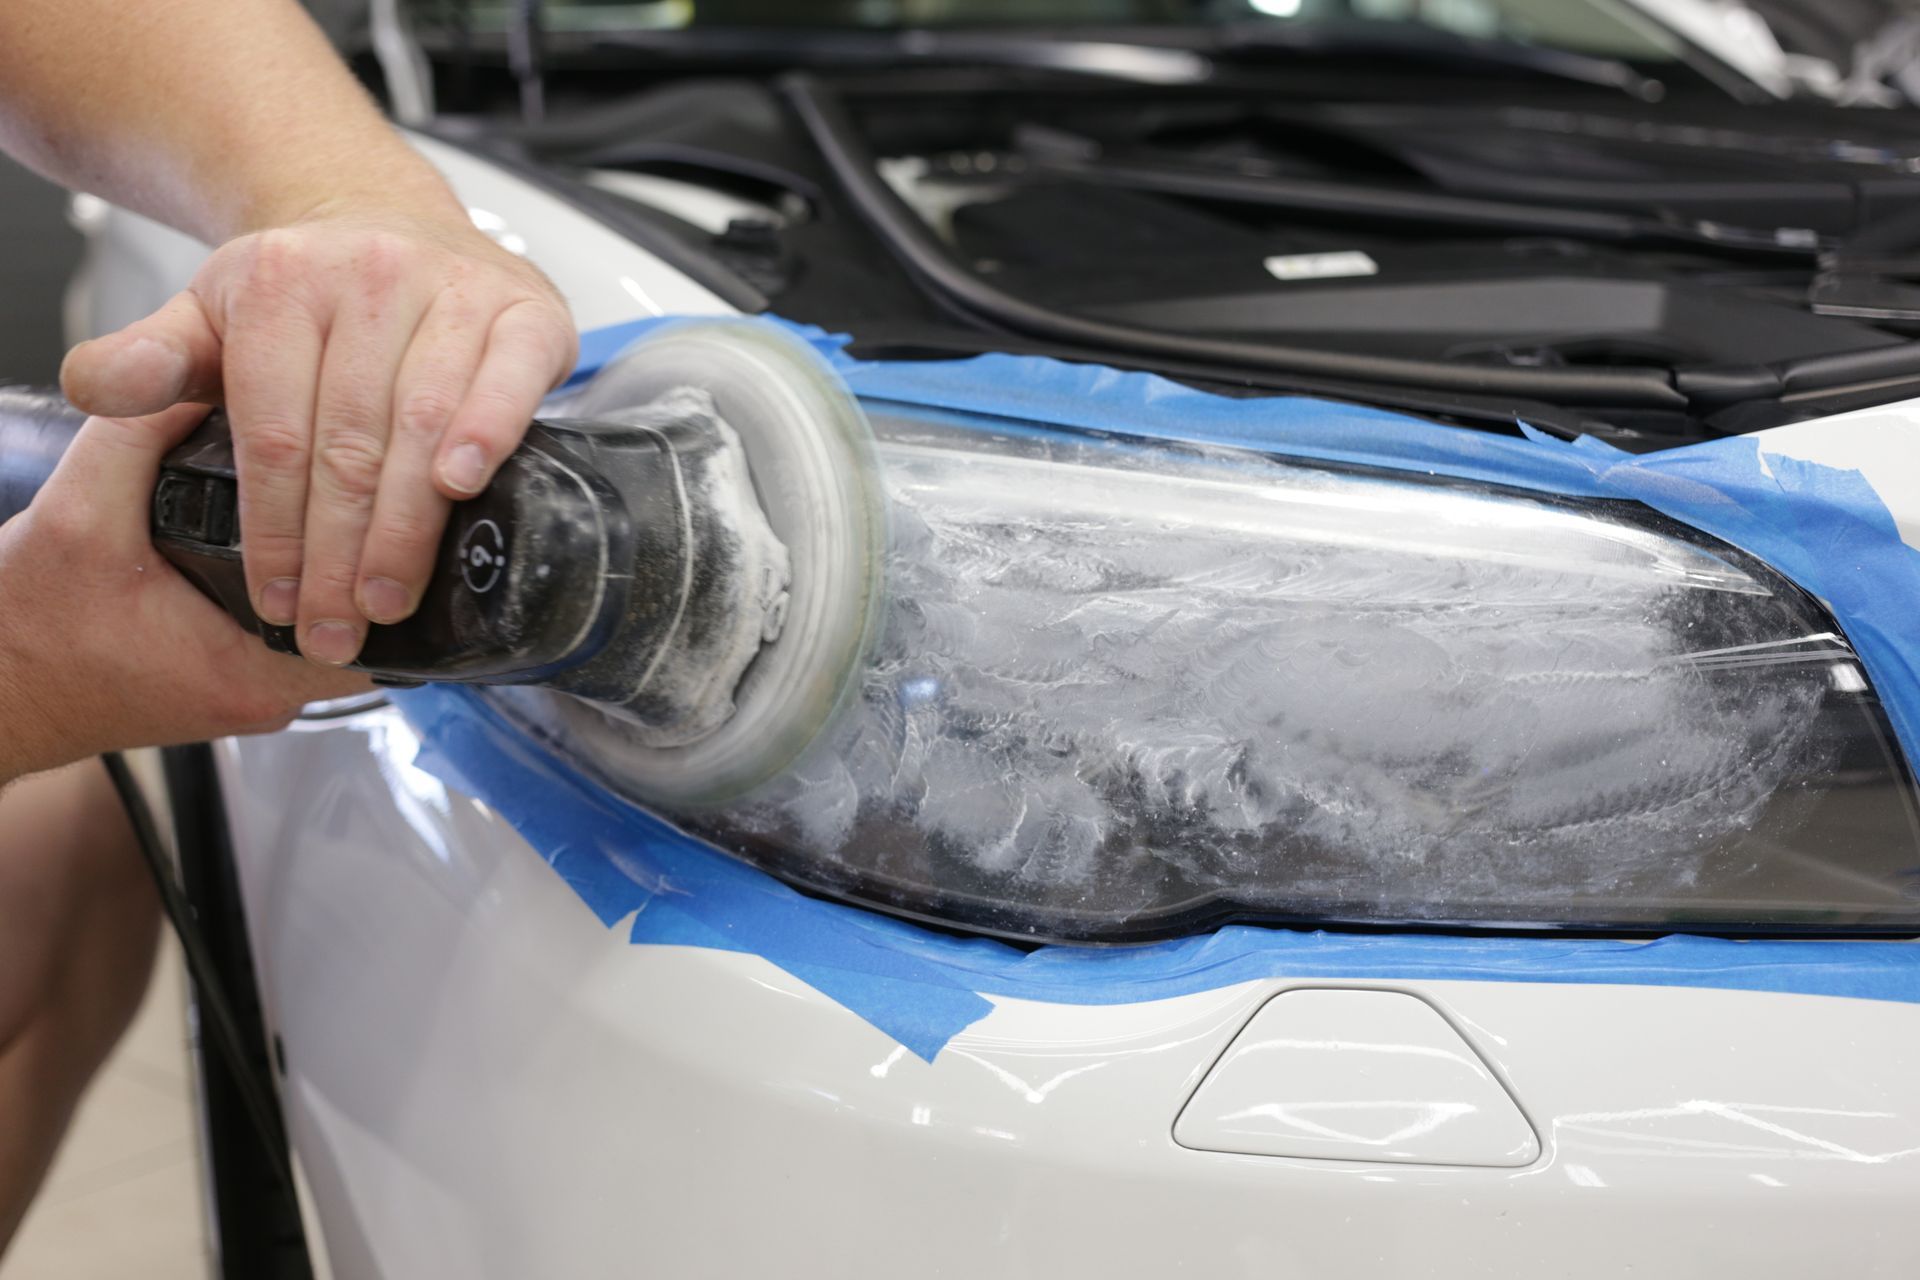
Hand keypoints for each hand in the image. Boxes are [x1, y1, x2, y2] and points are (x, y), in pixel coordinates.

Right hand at [0, 406, 368, 780]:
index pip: (378, 623)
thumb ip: (143, 433)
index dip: (389, 547)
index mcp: (247, 672)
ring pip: (342, 624)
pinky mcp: (243, 683)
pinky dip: (303, 581)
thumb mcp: (77, 510)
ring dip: (339, 563)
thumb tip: (204, 366)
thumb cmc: (25, 631)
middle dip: (370, 545)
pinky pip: (300, 631)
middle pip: (370, 618)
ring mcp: (260, 694)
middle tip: (370, 481)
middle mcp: (269, 696)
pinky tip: (289, 534)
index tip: (389, 490)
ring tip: (334, 499)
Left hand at [58, 203, 576, 666]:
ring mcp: (455, 289)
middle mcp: (372, 275)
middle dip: (340, 552)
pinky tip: (461, 489)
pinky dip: (487, 435)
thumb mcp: (211, 314)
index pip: (274, 430)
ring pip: (422, 425)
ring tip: (386, 596)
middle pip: (350, 443)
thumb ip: (151, 359)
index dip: (276, 528)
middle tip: (335, 624)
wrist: (394, 219)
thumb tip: (95, 385)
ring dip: (405, 527)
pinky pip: (509, 381)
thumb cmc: (311, 289)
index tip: (278, 600)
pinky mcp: (525, 311)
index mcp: (284, 280)